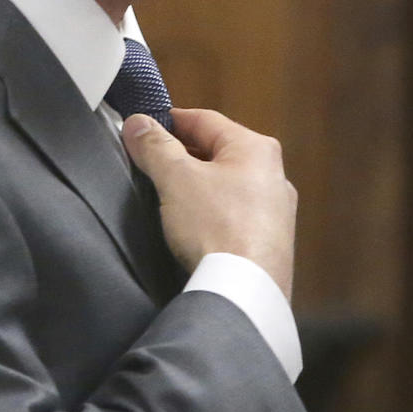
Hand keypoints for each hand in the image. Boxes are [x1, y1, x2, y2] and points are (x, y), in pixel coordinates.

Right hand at [121, 108, 296, 299]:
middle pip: (217, 152)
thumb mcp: (176, 178)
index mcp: (256, 149)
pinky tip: (191, 226)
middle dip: (181, 155)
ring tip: (166, 195)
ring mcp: (276, 212)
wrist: (243, 291)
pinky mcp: (270, 242)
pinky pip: (234, 214)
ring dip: (196, 185)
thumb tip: (137, 123)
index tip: (143, 128)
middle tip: (148, 162)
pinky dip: (210, 212)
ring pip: (226, 185)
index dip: (169, 121)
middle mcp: (274, 175)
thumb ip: (154, 147)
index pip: (204, 120)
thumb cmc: (216, 227)